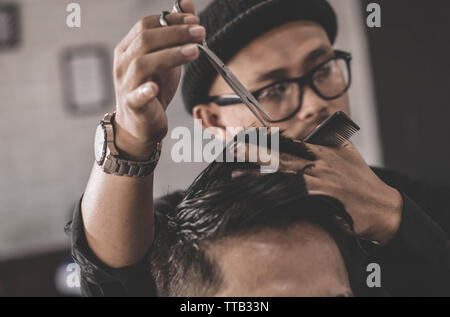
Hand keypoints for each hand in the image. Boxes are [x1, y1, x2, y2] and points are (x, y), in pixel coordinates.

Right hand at [112, 0, 203, 160]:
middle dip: (176, 33)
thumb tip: (187, 3)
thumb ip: (174, 34)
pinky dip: (146, 91)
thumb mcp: (165, 59)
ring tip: (195, 52)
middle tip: (200, 33)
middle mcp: (123, 63)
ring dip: (170, 55)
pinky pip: (136, 96)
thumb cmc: (153, 88)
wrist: (140, 125)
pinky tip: (156, 87)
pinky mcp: (132, 106)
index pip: (146, 24)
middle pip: (145, 40)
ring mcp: (125, 84)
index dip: (172, 20)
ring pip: (142, 63)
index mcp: (129, 48)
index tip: (195, 20)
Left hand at [235, 140, 402, 243]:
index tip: (247, 137)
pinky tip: (256, 196)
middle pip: (279, 156)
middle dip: (254, 152)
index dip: (266, 140)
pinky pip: (291, 197)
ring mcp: (317, 183)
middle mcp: (317, 164)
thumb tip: (317, 131)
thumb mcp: (349, 153)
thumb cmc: (363, 181)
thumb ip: (331, 140)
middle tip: (233, 148)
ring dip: (256, 174)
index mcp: (322, 152)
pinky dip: (272, 196)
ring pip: (281, 176)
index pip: (289, 143)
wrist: (382, 207)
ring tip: (234, 172)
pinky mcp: (319, 201)